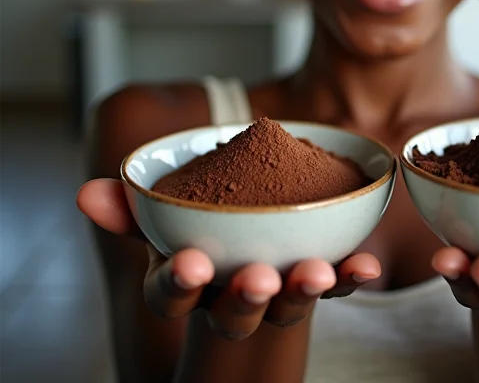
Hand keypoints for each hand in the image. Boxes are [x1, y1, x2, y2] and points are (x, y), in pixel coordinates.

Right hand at [77, 178, 380, 339]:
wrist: (251, 235)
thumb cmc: (202, 228)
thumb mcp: (165, 217)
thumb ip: (131, 207)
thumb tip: (85, 193)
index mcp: (188, 279)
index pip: (172, 293)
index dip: (180, 283)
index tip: (192, 264)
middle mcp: (230, 295)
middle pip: (234, 310)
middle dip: (246, 297)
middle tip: (260, 278)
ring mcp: (277, 291)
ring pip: (288, 302)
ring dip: (304, 289)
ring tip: (318, 272)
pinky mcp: (316, 279)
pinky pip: (336, 283)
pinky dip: (351, 275)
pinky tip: (367, 263)